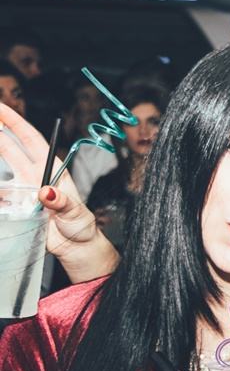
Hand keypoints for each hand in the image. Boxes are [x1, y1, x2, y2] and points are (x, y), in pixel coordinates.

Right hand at [0, 104, 113, 270]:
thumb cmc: (81, 227)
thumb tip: (44, 192)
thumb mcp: (76, 213)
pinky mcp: (15, 205)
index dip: (15, 122)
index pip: (30, 139)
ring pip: (1, 167)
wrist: (75, 248)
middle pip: (11, 147)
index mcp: (52, 169)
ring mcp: (23, 189)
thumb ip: (61, 202)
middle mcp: (35, 174)